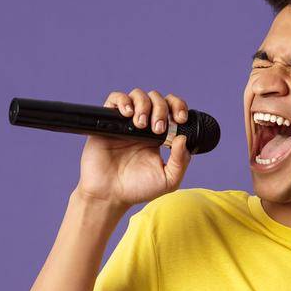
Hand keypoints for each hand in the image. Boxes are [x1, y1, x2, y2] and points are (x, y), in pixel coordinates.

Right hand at [74, 88, 192, 208]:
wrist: (109, 195)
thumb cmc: (136, 189)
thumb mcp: (168, 180)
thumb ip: (181, 161)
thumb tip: (182, 138)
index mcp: (159, 136)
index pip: (172, 108)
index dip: (178, 106)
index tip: (180, 119)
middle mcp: (143, 126)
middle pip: (156, 99)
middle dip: (161, 109)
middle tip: (157, 129)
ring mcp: (125, 123)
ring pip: (138, 95)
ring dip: (144, 104)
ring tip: (140, 124)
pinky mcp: (107, 123)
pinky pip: (114, 99)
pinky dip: (122, 101)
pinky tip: (127, 114)